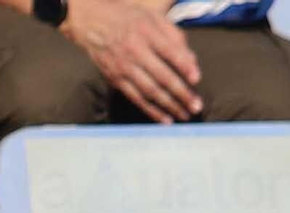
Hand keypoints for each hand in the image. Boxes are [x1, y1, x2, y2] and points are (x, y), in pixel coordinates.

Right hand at [62, 0, 201, 123]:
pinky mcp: (116, 80)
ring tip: (184, 115)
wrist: (92, 23)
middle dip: (181, 93)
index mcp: (147, 33)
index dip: (184, 66)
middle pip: (162, 76)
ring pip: (150, 91)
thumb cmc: (128, 18)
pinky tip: (164, 119)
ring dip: (168, 106)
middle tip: (196, 106)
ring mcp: (124, 69)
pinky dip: (151, 110)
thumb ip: (174, 35)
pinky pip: (136, 98)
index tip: (196, 79)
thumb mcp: (152, 17)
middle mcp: (135, 52)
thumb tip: (191, 60)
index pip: (170, 52)